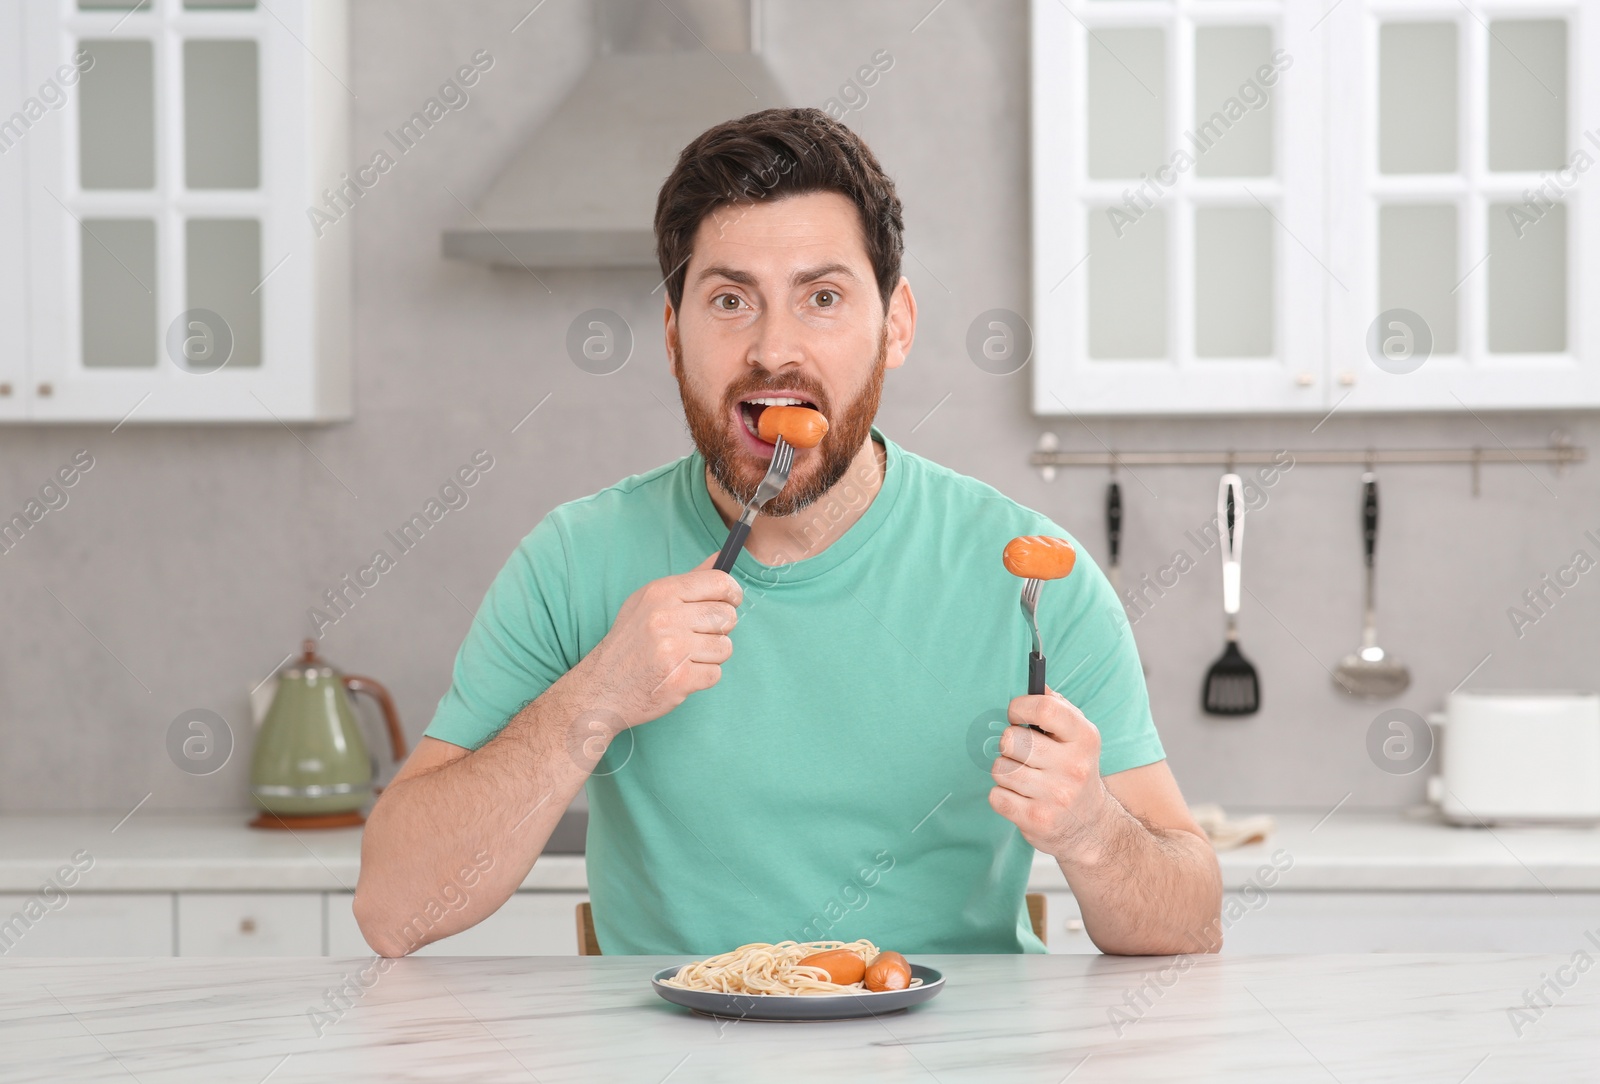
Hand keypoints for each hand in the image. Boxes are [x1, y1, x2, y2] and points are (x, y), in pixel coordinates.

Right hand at [582, 552, 740, 729]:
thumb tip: (719, 559)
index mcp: (661, 592)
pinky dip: (703, 677)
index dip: (732, 593)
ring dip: (711, 655)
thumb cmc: (630, 643)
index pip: (719, 582)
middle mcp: (666, 618)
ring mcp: (673, 650)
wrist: (602, 688)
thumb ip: (688, 581)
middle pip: (727, 616)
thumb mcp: (648, 602)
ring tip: (686, 657)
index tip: (730, 602)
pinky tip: (681, 674)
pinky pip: (716, 674)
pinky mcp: (679, 679)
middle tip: (699, 636)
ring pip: (725, 647)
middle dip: (720, 629)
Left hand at [988, 689, 1113, 858]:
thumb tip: (1035, 683)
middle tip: (1021, 753)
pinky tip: (1021, 798)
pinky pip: (996, 796)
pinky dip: (1002, 796)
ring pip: (1000, 768)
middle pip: (1010, 740)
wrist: (1091, 828)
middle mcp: (1074, 767)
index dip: (1019, 708)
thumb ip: (1057, 707)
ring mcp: (1057, 796)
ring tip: (1024, 778)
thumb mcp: (1078, 737)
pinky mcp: (1038, 820)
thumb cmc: (1075, 770)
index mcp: (1084, 738)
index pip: (1043, 708)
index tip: (1016, 715)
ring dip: (1005, 772)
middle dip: (1008, 745)